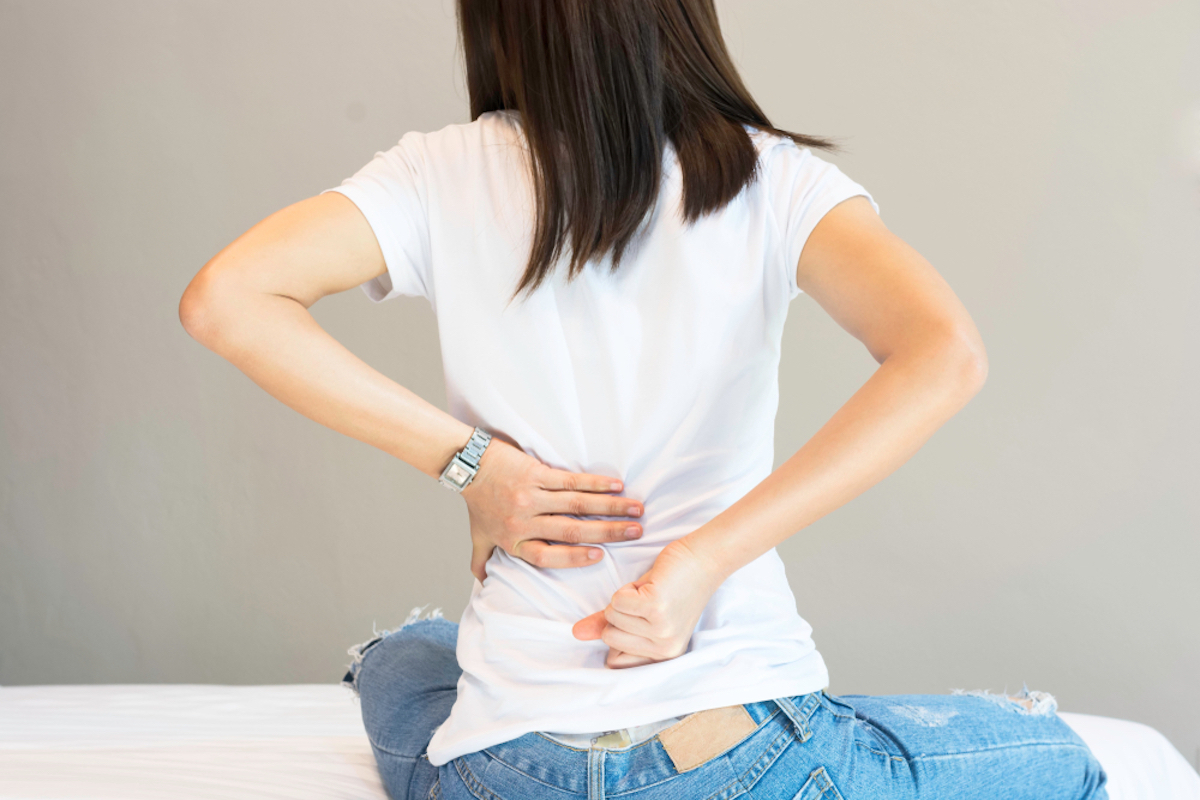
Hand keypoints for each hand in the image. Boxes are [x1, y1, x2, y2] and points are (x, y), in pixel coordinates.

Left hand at [459, 438, 643, 581]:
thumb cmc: (477, 502)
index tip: (599, 557)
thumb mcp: (478, 536)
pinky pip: (571, 480)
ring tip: (636, 510)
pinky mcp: (537, 473)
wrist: (468, 464)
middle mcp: (524, 520)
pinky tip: (617, 486)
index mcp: (514, 540)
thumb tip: (483, 586)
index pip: (547, 556)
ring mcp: (532, 495)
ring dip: (611, 507)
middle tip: (635, 533)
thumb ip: (482, 561)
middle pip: (571, 531)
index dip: (574, 559)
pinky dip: (596, 484)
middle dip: (607, 533)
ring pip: (577, 505)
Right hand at [571, 538, 724, 667]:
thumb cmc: (675, 585)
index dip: (618, 634)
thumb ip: (609, 625)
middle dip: (620, 614)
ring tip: (652, 592)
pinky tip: (652, 584)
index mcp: (664, 656)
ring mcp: (661, 629)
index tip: (638, 620)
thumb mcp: (642, 611)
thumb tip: (577, 633)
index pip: (615, 661)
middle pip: (609, 637)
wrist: (704, 560)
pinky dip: (627, 588)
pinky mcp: (655, 606)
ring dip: (625, 598)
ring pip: (612, 616)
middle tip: (648, 602)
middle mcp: (664, 648)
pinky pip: (617, 600)